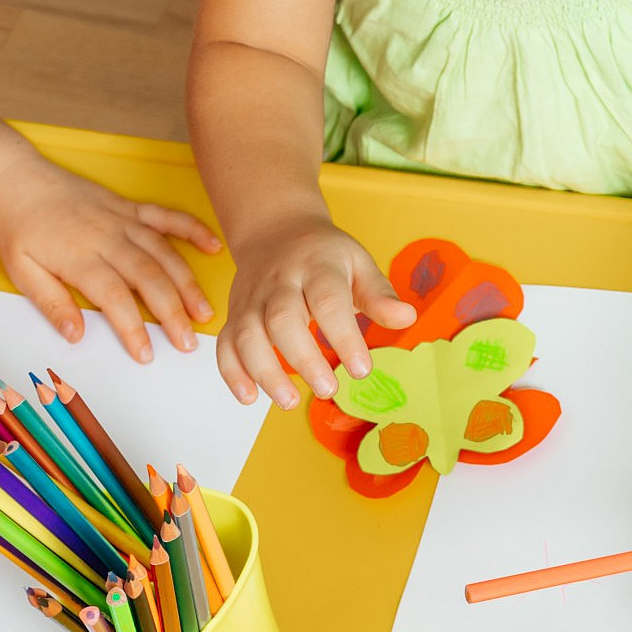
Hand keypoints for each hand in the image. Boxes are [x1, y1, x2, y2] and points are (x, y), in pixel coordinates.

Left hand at [0, 153, 221, 362]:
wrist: (16, 179)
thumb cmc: (18, 227)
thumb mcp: (20, 270)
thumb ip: (50, 303)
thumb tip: (75, 335)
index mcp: (79, 257)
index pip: (115, 298)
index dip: (134, 328)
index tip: (146, 353)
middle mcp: (106, 238)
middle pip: (148, 278)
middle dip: (172, 312)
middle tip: (188, 342)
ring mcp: (121, 220)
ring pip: (163, 252)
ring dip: (187, 283)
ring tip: (204, 312)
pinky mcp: (129, 207)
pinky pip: (166, 216)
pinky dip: (192, 229)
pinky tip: (213, 247)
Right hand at [215, 218, 417, 407]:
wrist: (275, 230)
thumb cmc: (323, 255)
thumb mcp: (358, 263)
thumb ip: (379, 294)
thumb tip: (406, 318)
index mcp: (316, 267)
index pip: (328, 300)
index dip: (344, 336)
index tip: (362, 369)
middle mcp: (279, 282)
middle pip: (282, 319)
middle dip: (303, 358)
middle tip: (328, 389)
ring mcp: (252, 299)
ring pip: (247, 334)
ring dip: (264, 371)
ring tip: (288, 401)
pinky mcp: (234, 314)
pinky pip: (225, 344)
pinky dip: (232, 372)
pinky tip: (250, 398)